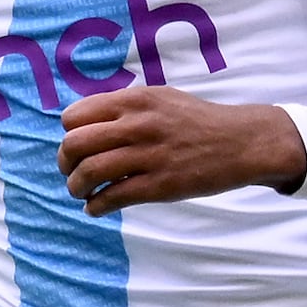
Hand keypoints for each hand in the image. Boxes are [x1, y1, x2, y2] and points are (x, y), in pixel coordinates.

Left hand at [55, 84, 306, 214]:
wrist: (242, 142)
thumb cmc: (198, 121)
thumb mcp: (160, 98)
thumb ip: (124, 107)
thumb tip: (85, 125)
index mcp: (134, 100)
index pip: (74, 117)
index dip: (69, 134)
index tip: (77, 146)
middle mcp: (137, 125)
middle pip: (76, 144)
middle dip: (65, 163)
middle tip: (70, 172)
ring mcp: (149, 155)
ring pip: (90, 172)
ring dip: (76, 186)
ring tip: (81, 193)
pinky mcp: (160, 185)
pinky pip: (113, 197)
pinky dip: (96, 206)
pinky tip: (96, 208)